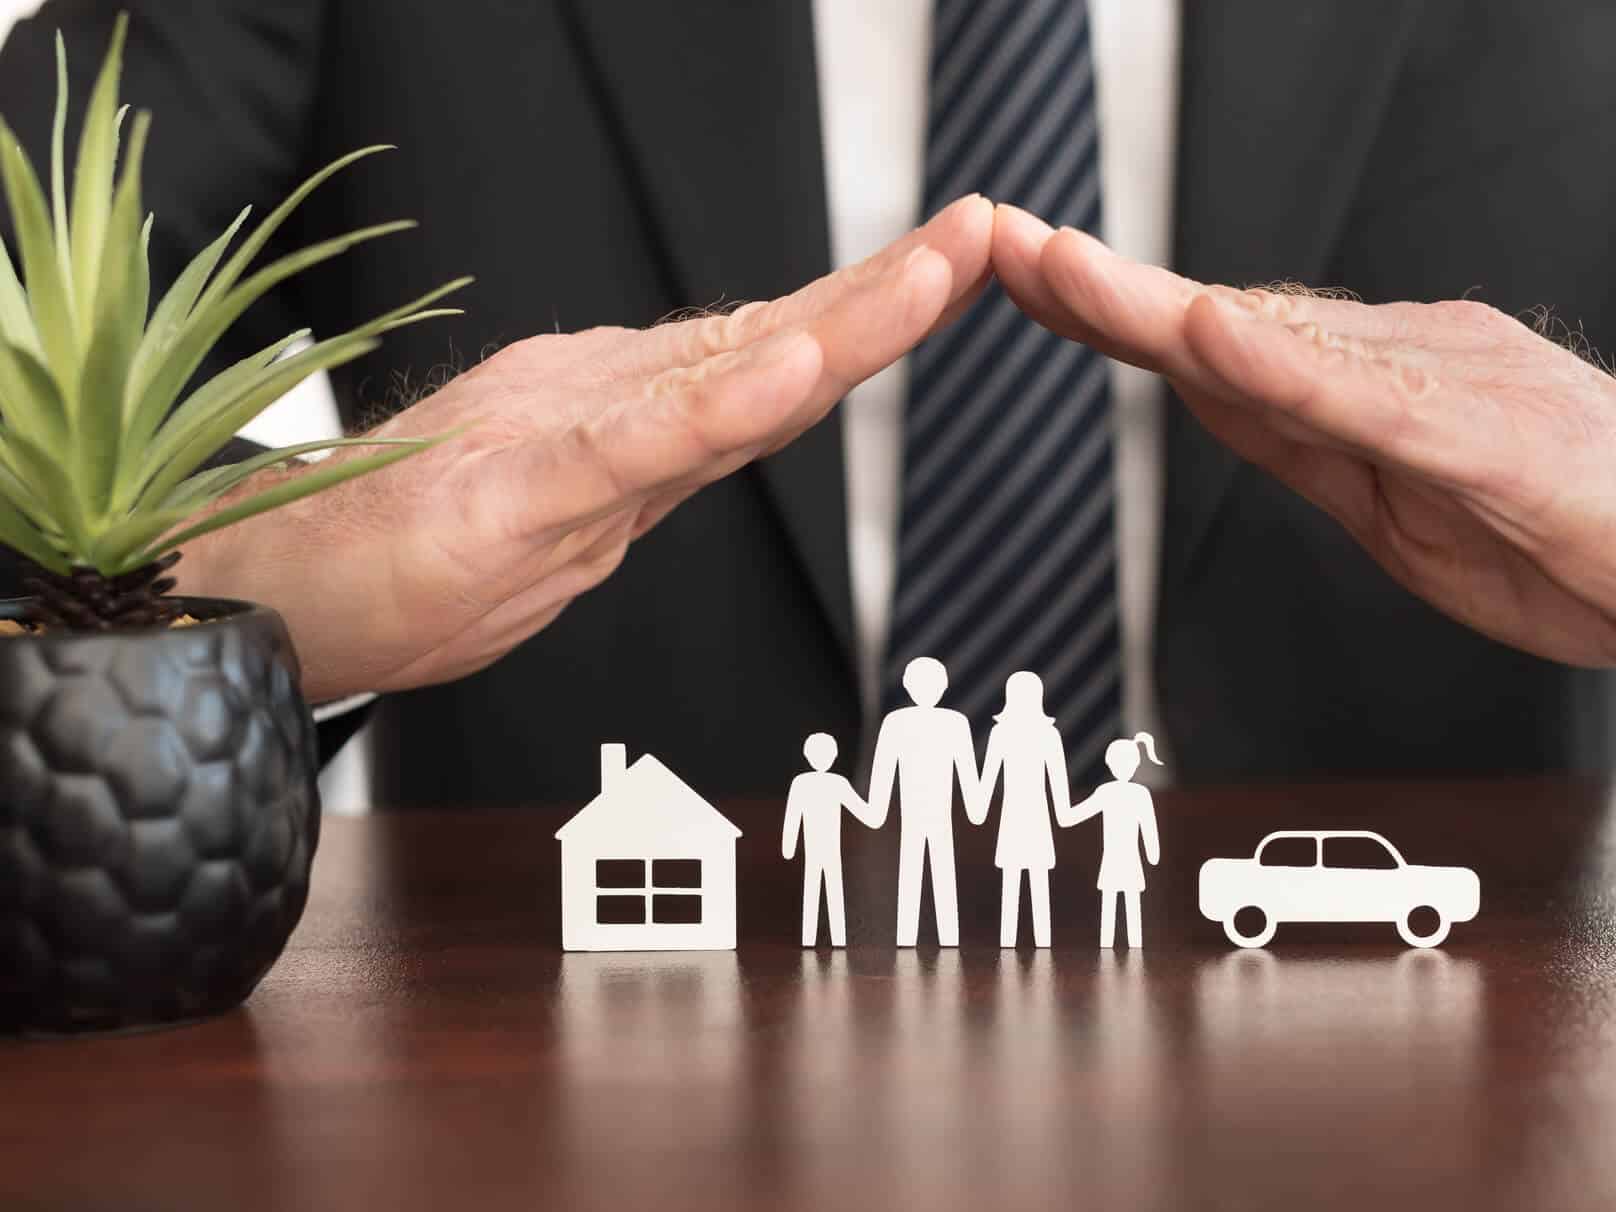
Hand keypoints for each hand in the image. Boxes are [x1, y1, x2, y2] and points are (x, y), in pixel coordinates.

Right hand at [179, 196, 995, 701]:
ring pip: (725, 378)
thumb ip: (635, 466)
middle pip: (775, 349)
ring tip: (935, 271)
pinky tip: (791, 371)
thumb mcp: (550, 517)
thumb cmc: (394, 557)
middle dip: (890, 294)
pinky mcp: (507, 498)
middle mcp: (608, 416)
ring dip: (842, 325)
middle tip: (985, 232)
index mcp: (625, 428)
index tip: (958, 268)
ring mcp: (562, 449)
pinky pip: (630, 450)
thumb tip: (717, 420)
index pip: (774, 367)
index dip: (872, 319)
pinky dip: (715, 409)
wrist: (266, 598)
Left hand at [992, 205, 1615, 671]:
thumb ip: (1315, 449)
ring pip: (1288, 343)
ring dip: (1162, 307)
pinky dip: (1289, 373)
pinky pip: (1383, 406)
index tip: (1020, 272)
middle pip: (1234, 324)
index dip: (1115, 310)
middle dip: (1105, 290)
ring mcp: (1463, 390)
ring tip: (1060, 268)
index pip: (1226, 345)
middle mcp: (1413, 362)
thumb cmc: (1592, 543)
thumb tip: (1211, 395)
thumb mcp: (1412, 513)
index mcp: (1382, 388)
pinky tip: (1216, 342)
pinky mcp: (1512, 443)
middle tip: (995, 242)